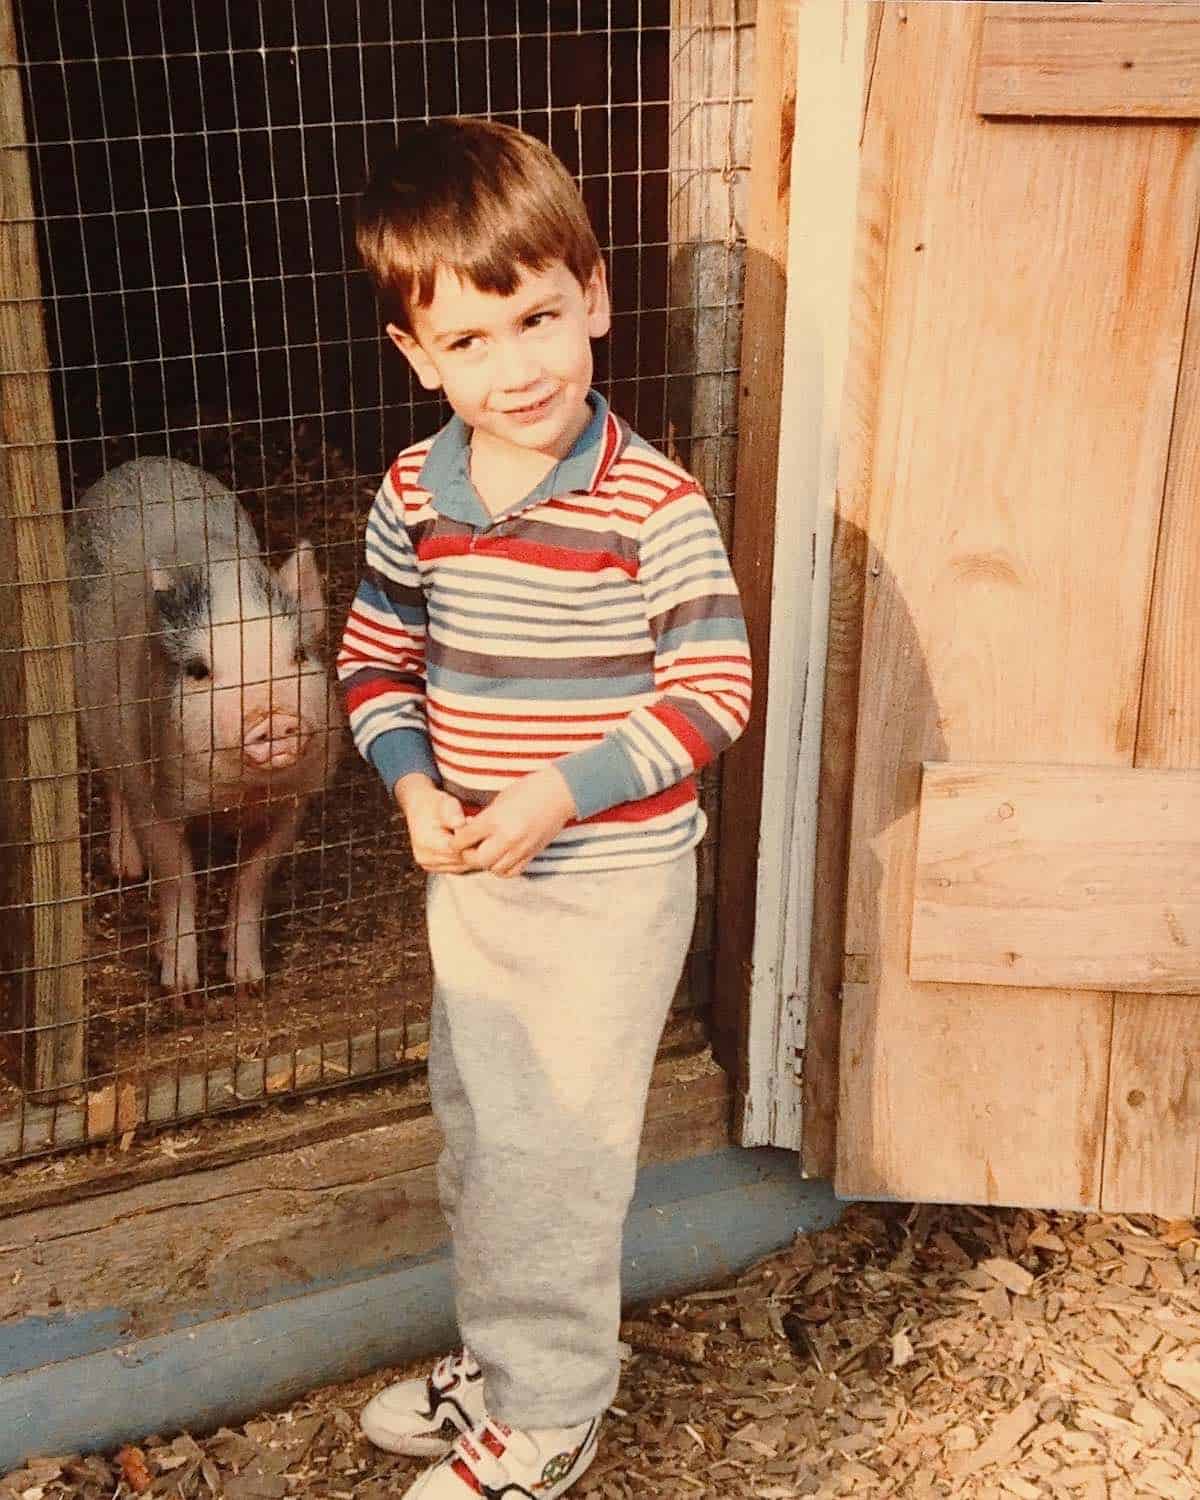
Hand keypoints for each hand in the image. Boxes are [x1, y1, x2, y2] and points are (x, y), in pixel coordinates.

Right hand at [395, 773, 471, 872]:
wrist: (420, 807)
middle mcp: (424, 857)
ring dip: (470, 856)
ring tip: (473, 839)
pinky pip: (456, 869)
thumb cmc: (436, 803)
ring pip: (460, 868)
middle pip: (460, 862)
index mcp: (426, 842)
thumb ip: (453, 814)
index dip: (472, 841)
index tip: (478, 828)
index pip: (458, 851)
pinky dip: (464, 860)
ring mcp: (427, 865)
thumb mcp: (446, 803)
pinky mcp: (432, 868)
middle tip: (479, 834)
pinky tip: (468, 847)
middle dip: (473, 850)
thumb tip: (460, 823)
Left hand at [450, 767, 576, 876]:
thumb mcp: (500, 800)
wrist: (559, 793)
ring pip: (494, 869)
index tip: (458, 836)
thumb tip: (469, 833)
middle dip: (468, 855)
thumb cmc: (529, 789)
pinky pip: (511, 871)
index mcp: (495, 820)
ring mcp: (521, 848)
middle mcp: (507, 837)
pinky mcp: (532, 854)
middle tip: (468, 847)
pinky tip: (500, 858)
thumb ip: (484, 819)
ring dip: (486, 862)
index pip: (464, 839)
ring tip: (486, 851)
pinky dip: (502, 868)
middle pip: (477, 860)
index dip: (456, 839)